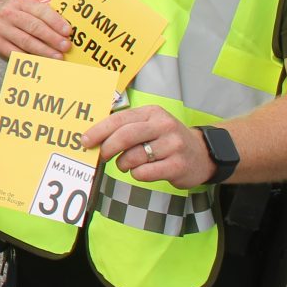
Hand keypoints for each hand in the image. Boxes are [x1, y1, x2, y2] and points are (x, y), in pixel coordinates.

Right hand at [0, 0, 71, 60]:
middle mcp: (8, 13)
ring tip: (58, 57)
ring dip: (44, 50)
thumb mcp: (29, 8)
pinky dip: (31, 59)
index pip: (41, 11)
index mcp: (20, 1)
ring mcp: (1, 29)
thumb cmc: (22, 16)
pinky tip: (43, 63)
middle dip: (52, 38)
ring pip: (26, 41)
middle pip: (33, 27)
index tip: (68, 32)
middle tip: (66, 46)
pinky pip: (17, 53)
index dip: (55, 21)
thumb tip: (69, 30)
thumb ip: (46, 14)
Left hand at [83, 105, 215, 189]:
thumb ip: (125, 126)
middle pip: (125, 136)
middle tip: (101, 156)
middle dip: (107, 147)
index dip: (99, 131)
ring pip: (133, 157)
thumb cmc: (166, 139)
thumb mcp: (150, 124)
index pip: (119, 119)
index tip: (84, 141)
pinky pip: (144, 173)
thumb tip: (92, 136)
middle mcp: (164, 126)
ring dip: (123, 164)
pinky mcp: (177, 165)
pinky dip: (136, 174)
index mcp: (152, 113)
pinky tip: (142, 171)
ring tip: (126, 164)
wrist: (202, 154)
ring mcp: (173, 146)